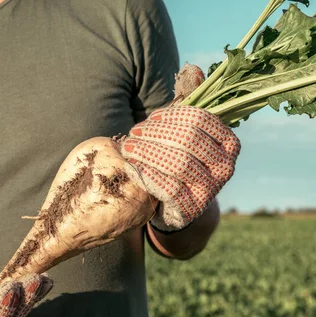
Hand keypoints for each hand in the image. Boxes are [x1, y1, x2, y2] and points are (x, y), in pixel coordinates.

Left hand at [119, 105, 240, 230]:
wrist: (176, 204)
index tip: (151, 119)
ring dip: (148, 152)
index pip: (199, 119)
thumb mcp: (184, 131)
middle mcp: (225, 167)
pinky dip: (148, 174)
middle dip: (155, 134)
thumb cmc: (179, 159)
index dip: (171, 116)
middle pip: (188, 140)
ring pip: (178, 163)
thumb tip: (193, 68)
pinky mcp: (191, 208)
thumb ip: (188, 102)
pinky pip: (168, 188)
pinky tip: (134, 167)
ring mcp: (210, 190)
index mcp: (228, 143)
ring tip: (128, 148)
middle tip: (133, 133)